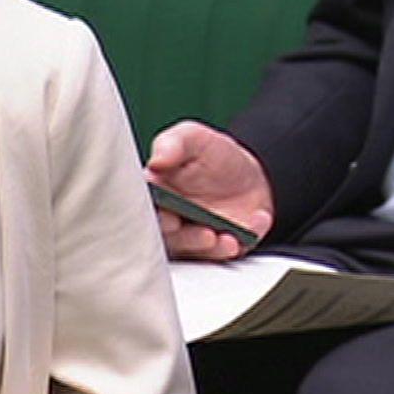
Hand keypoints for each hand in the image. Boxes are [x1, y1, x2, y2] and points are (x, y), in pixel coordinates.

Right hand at [145, 121, 273, 259]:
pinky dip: (237, 246)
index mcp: (154, 193)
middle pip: (165, 237)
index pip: (142, 209)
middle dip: (183, 239)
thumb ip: (172, 144)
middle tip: (202, 233)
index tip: (169, 215)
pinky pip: (222, 256)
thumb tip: (156, 161)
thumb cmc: (212, 155)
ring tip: (227, 239)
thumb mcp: (192, 137)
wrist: (248, 174)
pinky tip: (251, 227)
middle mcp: (168, 219)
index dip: (152, 217)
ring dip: (209, 250)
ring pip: (192, 253)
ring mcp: (191, 238)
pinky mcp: (215, 250)